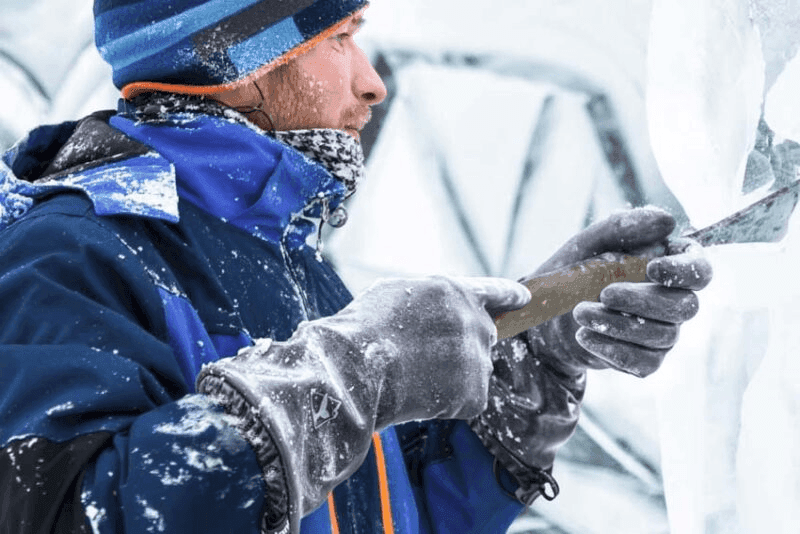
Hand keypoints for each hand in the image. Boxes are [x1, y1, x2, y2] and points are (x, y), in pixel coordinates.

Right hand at [197, 275, 528, 530]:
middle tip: (427, 358)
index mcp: (454, 292)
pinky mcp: (475, 393)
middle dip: (463, 346)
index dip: (508, 295)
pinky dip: (448, 404)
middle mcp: (473, 321)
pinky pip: (468, 401)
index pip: (494, 292)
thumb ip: (431, 297)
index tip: (524, 298)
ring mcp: (477, 358)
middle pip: (484, 335)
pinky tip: (419, 396)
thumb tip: (443, 309)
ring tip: (414, 376)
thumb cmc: (364, 329)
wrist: (356, 368)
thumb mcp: (397, 293)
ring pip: (475, 370)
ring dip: (453, 377)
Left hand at [527, 208, 712, 376]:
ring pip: (663, 335)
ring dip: (618, 324)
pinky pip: (645, 362)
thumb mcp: (590, 243)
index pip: (700, 271)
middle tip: (604, 294)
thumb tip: (667, 222)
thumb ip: (623, 227)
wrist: (548, 316)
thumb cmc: (575, 272)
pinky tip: (585, 336)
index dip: (682, 272)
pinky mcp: (646, 360)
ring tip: (580, 313)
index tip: (651, 268)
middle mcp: (674, 300)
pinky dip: (613, 349)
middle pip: (685, 307)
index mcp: (669, 266)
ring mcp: (663, 333)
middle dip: (642, 300)